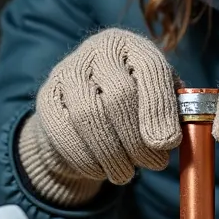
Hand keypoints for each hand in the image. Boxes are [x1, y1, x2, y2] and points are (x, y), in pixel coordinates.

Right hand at [18, 28, 181, 205]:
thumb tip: (166, 141)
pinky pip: (63, 132)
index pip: (150, 69)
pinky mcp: (46, 97)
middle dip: (138, 139)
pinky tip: (100, 170)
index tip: (167, 144)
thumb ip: (172, 115)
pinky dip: (85, 159)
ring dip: (112, 154)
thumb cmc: (135, 105)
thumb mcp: (159, 101)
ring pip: (89, 116)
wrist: (84, 111)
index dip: (159, 109)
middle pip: (119, 94)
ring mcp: (68, 71)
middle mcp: (99, 50)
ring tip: (126, 173)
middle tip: (153, 164)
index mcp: (133, 45)